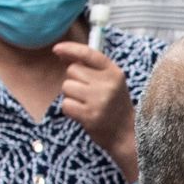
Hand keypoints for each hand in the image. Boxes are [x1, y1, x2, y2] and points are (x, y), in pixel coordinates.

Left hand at [51, 42, 135, 175]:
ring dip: (71, 96)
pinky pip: (66, 105)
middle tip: (87, 94)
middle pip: (73, 71)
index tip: (57, 49)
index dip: (71, 49)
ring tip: (86, 105)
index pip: (89, 54)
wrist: (126, 135)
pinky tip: (82, 114)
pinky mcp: (90, 116)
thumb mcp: (110, 83)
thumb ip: (89, 68)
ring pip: (67, 87)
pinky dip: (70, 110)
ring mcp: (99, 100)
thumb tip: (62, 54)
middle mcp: (108, 84)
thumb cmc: (114, 107)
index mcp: (114, 72)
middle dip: (74, 81)